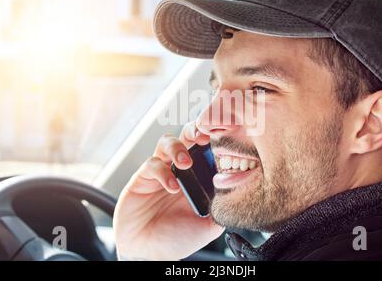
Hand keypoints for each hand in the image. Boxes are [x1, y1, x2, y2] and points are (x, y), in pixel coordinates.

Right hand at [113, 122, 223, 259]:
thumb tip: (238, 190)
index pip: (207, 148)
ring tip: (186, 163)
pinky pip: (152, 164)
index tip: (223, 136)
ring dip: (178, 148)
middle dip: (195, 130)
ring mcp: (162, 171)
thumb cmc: (177, 237)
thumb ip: (222, 206)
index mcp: (198, 177)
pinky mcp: (143, 177)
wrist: (148, 251)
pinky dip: (163, 172)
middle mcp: (181, 170)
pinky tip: (171, 187)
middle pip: (188, 136)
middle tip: (203, 136)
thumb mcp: (209, 225)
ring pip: (167, 141)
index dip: (214, 139)